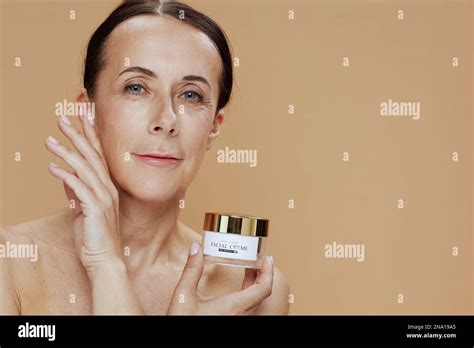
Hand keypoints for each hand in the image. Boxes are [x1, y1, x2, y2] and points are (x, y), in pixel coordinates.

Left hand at [45, 114, 121, 274]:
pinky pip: (80, 188)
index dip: (91, 135)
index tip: (83, 117)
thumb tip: (65, 176)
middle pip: (92, 157)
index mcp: (107, 187)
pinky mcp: (96, 209)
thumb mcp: (83, 210)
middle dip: (78, 135)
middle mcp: (108, 189)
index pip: (99, 155)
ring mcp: (103, 198)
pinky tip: (53, 168)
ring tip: (50, 140)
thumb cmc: (95, 236)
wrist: (104, 259)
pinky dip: (66, 176)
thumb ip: (77, 192)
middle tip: (64, 118)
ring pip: (85, 169)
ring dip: (67, 152)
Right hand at [167, 242, 273, 314]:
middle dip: (262, 274)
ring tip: (249, 268)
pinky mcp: (231, 323)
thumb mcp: (183, 296)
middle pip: (261, 293)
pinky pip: (247, 308)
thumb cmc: (182, 324)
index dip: (269, 272)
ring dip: (255, 285)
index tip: (267, 258)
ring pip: (255, 301)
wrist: (178, 345)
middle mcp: (240, 316)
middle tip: (257, 258)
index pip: (264, 289)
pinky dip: (248, 294)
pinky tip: (239, 288)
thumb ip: (191, 270)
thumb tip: (195, 247)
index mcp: (234, 306)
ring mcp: (237, 321)